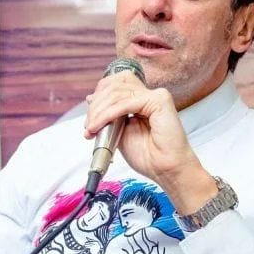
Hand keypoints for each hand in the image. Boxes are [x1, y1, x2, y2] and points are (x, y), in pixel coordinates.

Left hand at [84, 72, 217, 213]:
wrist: (165, 169)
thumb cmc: (148, 156)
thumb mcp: (119, 132)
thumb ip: (108, 115)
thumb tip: (91, 99)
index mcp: (141, 99)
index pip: (115, 84)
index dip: (98, 97)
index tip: (90, 119)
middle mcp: (149, 94)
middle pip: (114, 86)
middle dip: (96, 105)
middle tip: (88, 126)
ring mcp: (155, 95)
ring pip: (116, 93)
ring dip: (98, 112)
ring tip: (92, 129)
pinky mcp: (159, 101)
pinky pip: (125, 103)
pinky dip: (107, 115)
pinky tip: (98, 126)